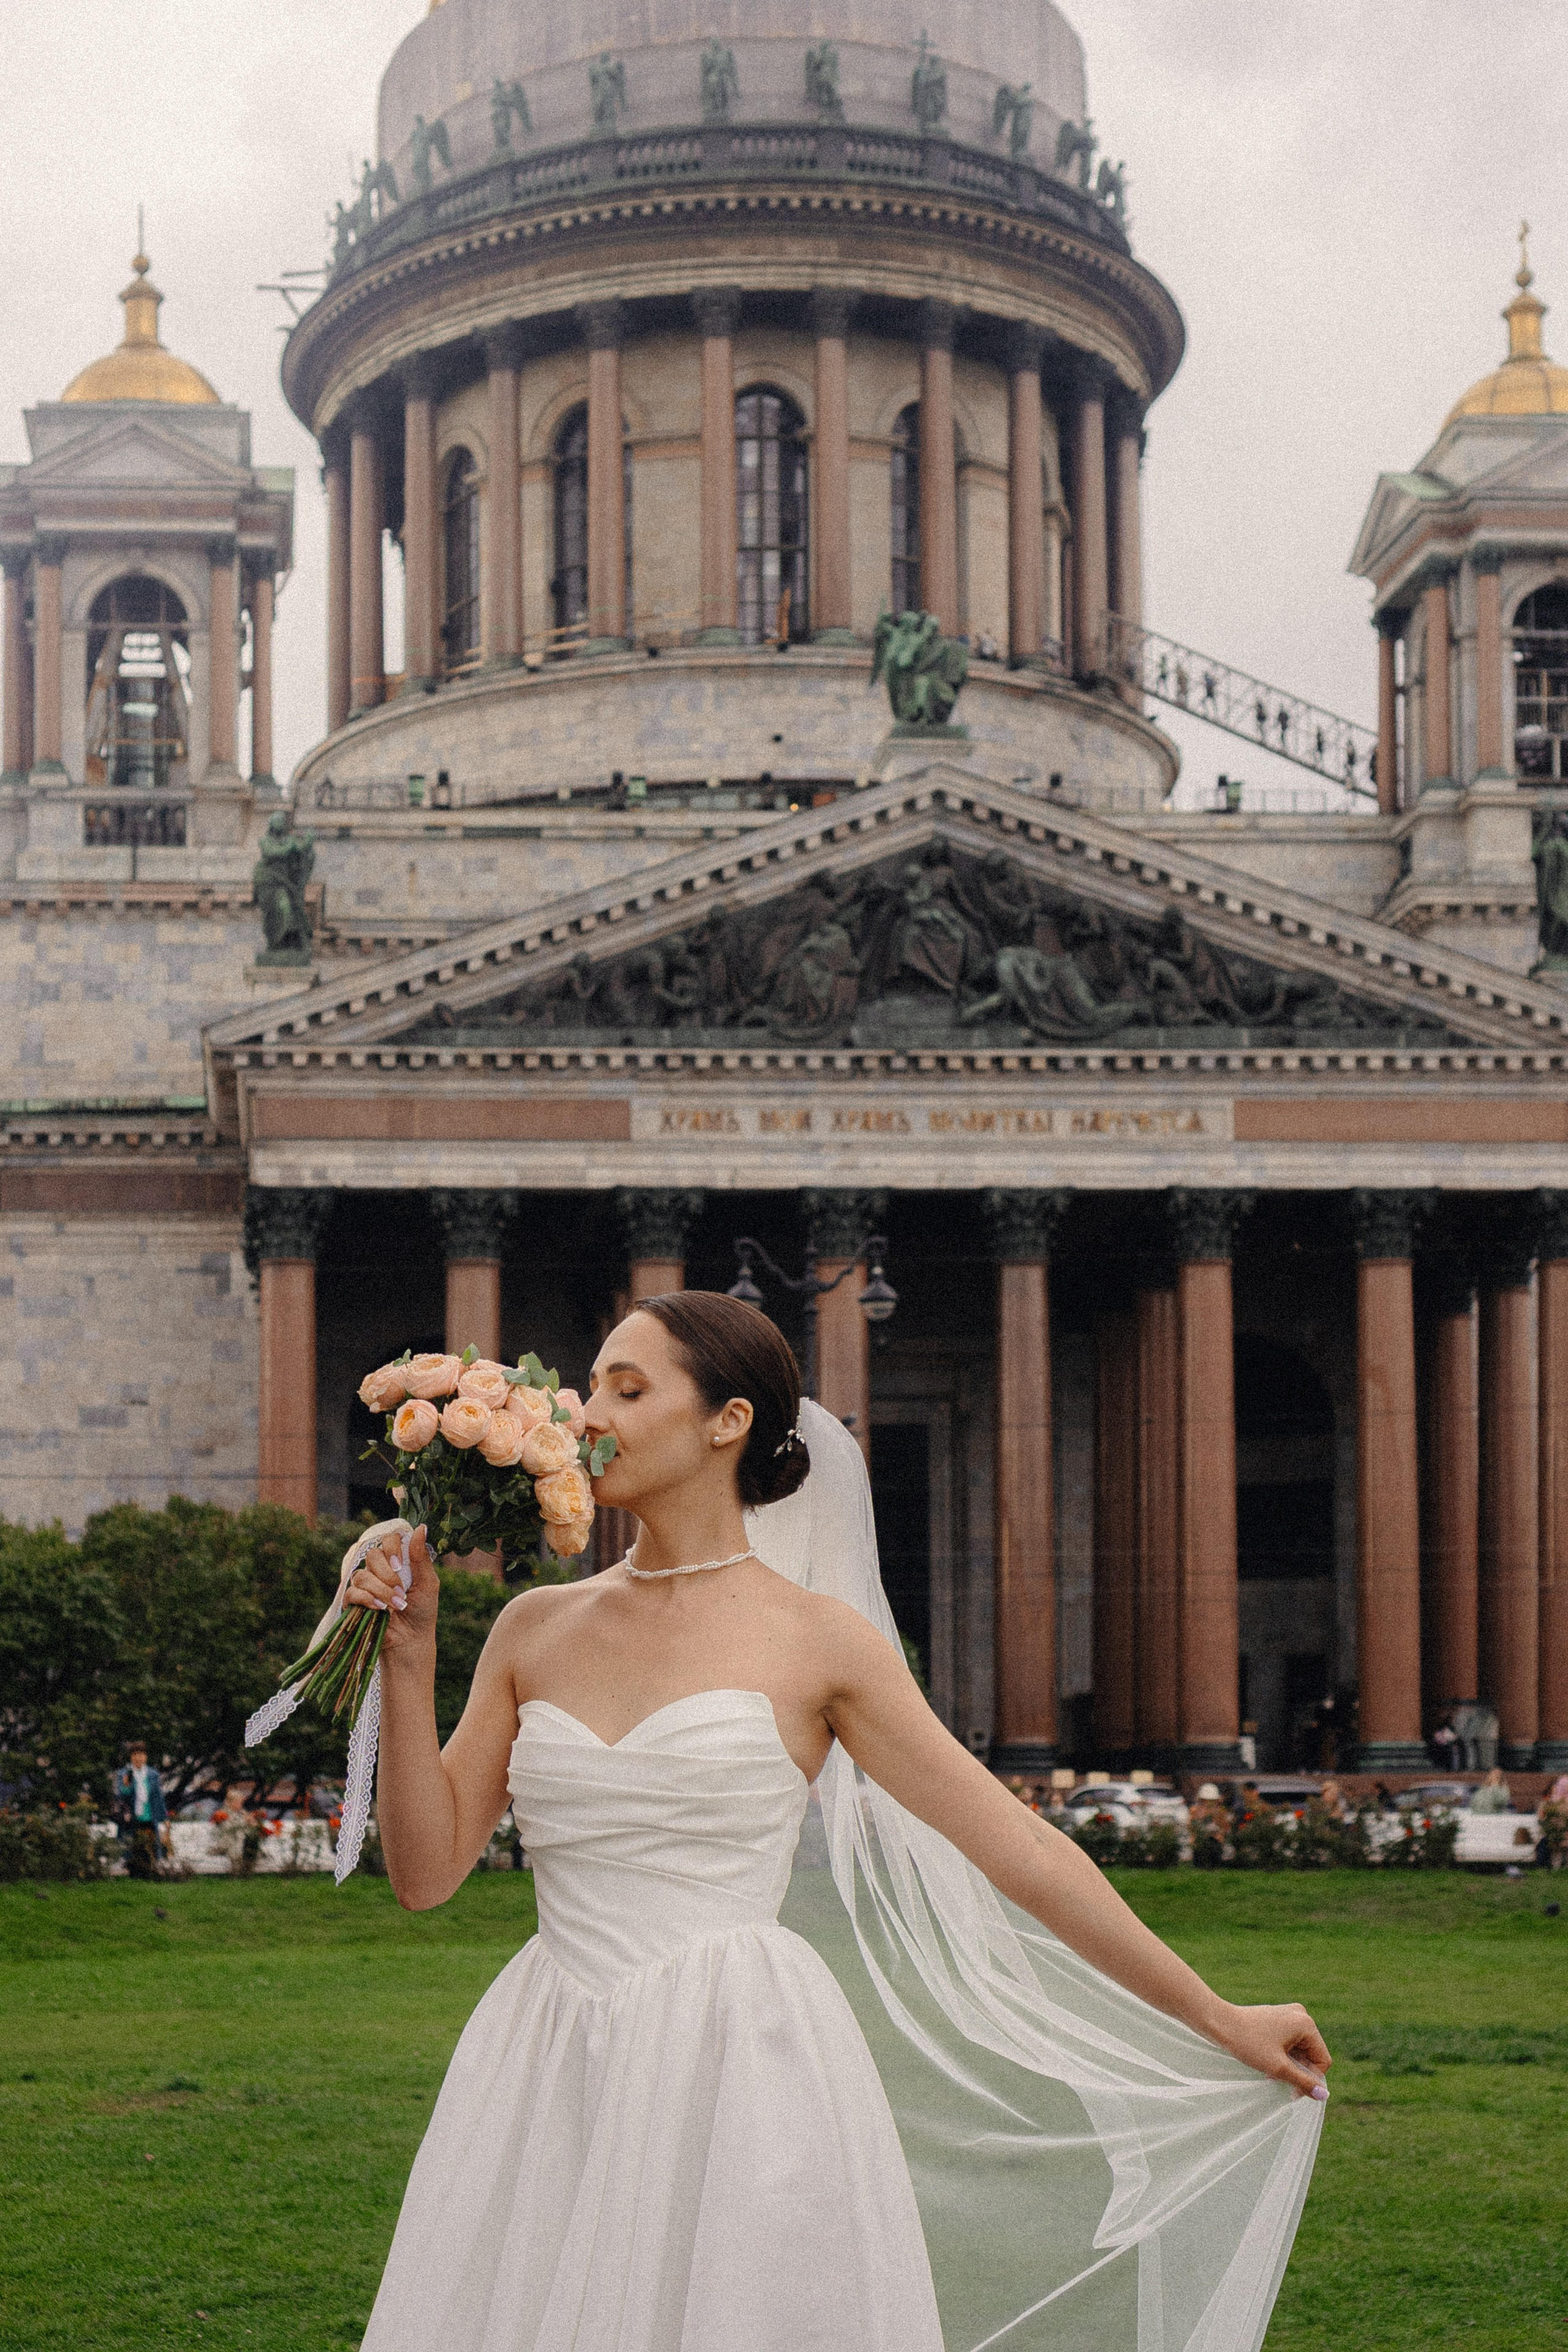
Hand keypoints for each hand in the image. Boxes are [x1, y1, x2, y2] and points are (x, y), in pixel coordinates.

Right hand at [343, 1526, 438, 1653]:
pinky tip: (380, 1609)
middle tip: (401, 1590)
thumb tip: (421, 1527)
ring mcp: (364, 1586)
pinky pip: (352, 1593)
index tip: (400, 1565)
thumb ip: (420, 1557)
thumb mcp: (427, 1583)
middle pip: (372, 1555)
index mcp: (396, 1562)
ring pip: (362, 1575)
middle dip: (388, 1574)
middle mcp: (378, 1570)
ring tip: (396, 1606)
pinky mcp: (354, 1604)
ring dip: (381, 1590)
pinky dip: (367, 1599)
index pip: (387, 1539)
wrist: (412, 1640)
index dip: (392, 1548)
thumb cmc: (422, 1611)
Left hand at [1211, 2001, 1330, 2097]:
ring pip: (1299, 2050)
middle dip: (1297, 2071)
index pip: (1322, 2060)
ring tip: (1271, 2074)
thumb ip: (1303, 2082)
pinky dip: (1282, 2056)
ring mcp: (1289, 2015)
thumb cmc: (1248, 2043)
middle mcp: (1301, 2015)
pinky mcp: (1278, 2018)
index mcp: (1306, 2024)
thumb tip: (1324, 2096)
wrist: (1220, 2023)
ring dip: (1289, 2065)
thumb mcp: (1278, 2068)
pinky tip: (1268, 2064)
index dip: (1312, 2080)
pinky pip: (1290, 2042)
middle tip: (1278, 2081)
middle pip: (1311, 2054)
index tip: (1293, 2093)